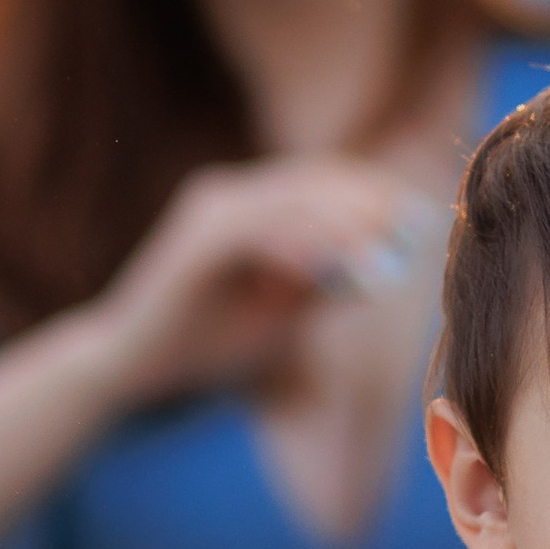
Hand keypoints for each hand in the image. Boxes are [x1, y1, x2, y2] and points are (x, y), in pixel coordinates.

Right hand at [85, 158, 423, 409]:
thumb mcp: (283, 311)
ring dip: (337, 221)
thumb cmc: (208, 341)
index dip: (371, 194)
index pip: (320, 183)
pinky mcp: (193, 241)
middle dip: (363, 202)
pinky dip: (293, 245)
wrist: (134, 366)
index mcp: (249, 206)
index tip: (416, 215)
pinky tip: (326, 265)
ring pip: (286, 202)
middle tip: (407, 223)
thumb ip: (327, 284)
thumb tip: (387, 267)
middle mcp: (228, 196)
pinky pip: (254, 233)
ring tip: (378, 243)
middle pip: (309, 182)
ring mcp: (208, 212)